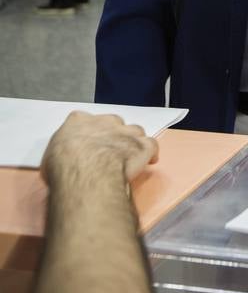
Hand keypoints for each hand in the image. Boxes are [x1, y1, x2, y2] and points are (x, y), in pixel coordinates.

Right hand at [41, 111, 158, 185]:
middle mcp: (104, 121)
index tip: (86, 142)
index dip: (87, 132)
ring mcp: (125, 132)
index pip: (83, 120)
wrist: (86, 173)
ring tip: (130, 155)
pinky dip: (151, 152)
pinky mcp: (141, 145)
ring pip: (134, 130)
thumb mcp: (51, 157)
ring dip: (132, 141)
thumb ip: (62, 153)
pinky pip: (151, 145)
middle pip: (113, 122)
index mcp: (79, 121)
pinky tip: (150, 160)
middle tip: (109, 151)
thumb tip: (65, 162)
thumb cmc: (63, 167)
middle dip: (112, 134)